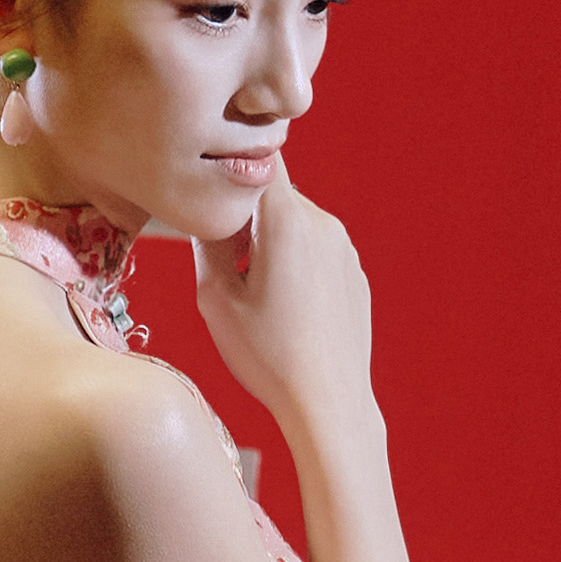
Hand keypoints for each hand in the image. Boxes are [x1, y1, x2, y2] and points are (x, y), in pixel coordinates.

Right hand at [190, 159, 374, 432]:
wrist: (329, 402)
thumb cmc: (269, 356)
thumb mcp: (215, 298)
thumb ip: (206, 240)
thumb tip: (207, 209)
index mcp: (287, 219)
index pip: (256, 159)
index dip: (229, 169)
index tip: (213, 197)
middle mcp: (323, 222)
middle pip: (273, 196)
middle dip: (246, 219)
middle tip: (228, 267)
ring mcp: (344, 248)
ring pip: (294, 224)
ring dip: (270, 244)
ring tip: (259, 297)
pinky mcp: (354, 272)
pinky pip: (316, 251)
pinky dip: (295, 266)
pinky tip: (286, 311)